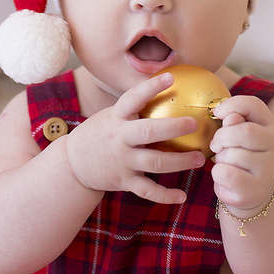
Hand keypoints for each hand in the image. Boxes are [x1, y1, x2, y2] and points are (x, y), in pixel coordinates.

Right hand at [62, 72, 205, 203]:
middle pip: (149, 132)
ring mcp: (122, 161)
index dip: (151, 87)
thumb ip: (134, 108)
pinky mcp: (124, 181)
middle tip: (194, 123)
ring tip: (200, 158)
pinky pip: (148, 190)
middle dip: (174, 128)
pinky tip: (182, 196)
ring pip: (155, 163)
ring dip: (180, 162)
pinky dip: (166, 196)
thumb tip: (168, 86)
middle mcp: (120, 139)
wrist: (73, 164)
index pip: (133, 98)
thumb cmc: (101, 133)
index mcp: (117, 117)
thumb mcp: (111, 116)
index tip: (170, 77)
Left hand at [209, 95, 273, 212]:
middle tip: (216, 145)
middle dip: (222, 136)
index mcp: (270, 126)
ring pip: (232, 154)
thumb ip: (234, 122)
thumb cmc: (241, 157)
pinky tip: (225, 177)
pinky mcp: (254, 188)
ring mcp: (267, 168)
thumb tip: (230, 117)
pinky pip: (226, 173)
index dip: (232, 105)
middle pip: (244, 131)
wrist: (253, 192)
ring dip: (220, 158)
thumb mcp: (237, 135)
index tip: (217, 113)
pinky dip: (218, 173)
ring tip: (226, 163)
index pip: (254, 105)